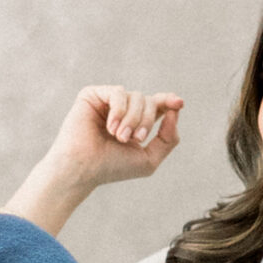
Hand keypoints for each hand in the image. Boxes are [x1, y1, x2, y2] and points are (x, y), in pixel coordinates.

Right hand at [45, 85, 183, 191]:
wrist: (83, 169)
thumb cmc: (112, 167)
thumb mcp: (149, 159)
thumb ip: (169, 138)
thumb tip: (176, 110)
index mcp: (136, 122)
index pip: (158, 105)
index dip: (169, 101)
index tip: (179, 104)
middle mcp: (123, 109)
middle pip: (150, 101)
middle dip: (147, 121)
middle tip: (134, 139)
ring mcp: (108, 101)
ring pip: (137, 96)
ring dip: (132, 119)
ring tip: (119, 137)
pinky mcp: (93, 95)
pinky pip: (118, 92)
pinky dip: (119, 110)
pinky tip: (111, 127)